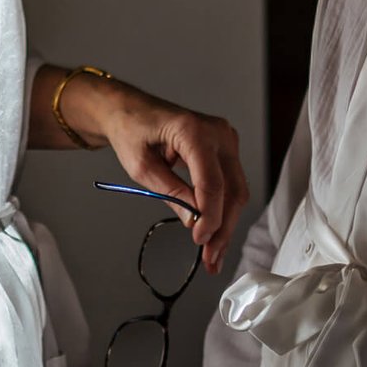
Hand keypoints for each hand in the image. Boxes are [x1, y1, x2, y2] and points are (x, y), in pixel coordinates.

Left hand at [82, 84, 247, 273]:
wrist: (130, 110)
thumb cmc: (131, 130)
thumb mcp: (142, 167)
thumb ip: (171, 193)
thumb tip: (193, 221)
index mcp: (193, 130)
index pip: (212, 182)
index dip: (208, 216)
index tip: (198, 239)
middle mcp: (217, 132)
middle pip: (231, 189)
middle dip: (222, 227)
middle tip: (210, 257)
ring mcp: (225, 139)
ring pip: (235, 190)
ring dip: (226, 223)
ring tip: (212, 254)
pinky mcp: (224, 149)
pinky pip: (230, 184)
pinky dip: (223, 209)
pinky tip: (215, 233)